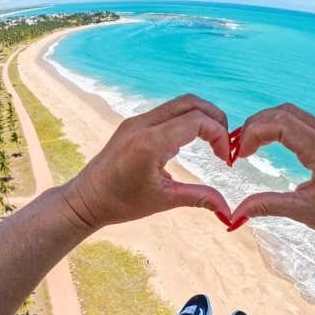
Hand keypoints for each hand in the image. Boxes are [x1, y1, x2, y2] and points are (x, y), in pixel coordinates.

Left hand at [63, 94, 232, 228]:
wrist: (86, 200)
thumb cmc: (120, 203)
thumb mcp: (164, 201)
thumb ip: (199, 198)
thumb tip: (228, 211)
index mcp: (150, 142)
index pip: (197, 121)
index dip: (219, 136)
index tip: (225, 159)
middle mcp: (142, 124)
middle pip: (191, 103)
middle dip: (215, 119)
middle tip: (225, 144)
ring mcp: (136, 121)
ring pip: (179, 104)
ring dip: (201, 118)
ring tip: (212, 143)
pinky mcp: (133, 124)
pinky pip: (166, 113)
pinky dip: (185, 121)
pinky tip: (191, 144)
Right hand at [229, 104, 314, 248]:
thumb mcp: (302, 213)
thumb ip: (267, 206)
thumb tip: (235, 213)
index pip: (282, 124)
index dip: (254, 133)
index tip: (240, 155)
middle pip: (285, 112)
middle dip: (256, 125)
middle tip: (239, 147)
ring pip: (293, 114)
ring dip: (267, 124)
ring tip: (249, 145)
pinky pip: (303, 123)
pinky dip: (280, 129)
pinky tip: (268, 143)